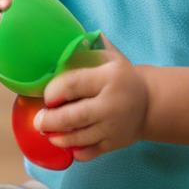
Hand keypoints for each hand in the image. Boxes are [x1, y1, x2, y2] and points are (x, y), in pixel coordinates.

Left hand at [36, 37, 148, 160]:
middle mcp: (113, 104)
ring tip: (49, 133)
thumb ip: (87, 48)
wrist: (150, 103)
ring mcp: (115, 127)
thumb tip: (59, 36)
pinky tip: (67, 145)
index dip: (53, 91)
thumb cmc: (120, 77)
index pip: (73, 84)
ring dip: (59, 138)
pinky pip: (90, 153)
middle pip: (75, 116)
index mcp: (109, 78)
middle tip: (39, 121)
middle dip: (51, 120)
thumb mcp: (109, 57)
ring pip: (80, 137)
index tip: (46, 97)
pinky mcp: (115, 144)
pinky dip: (75, 152)